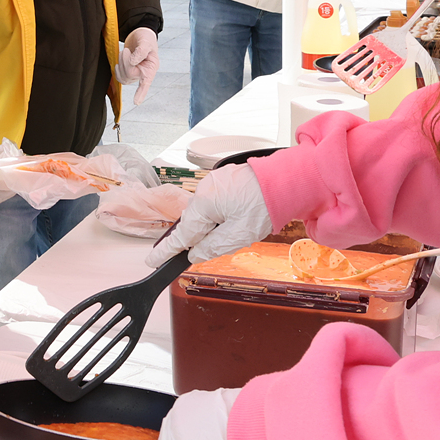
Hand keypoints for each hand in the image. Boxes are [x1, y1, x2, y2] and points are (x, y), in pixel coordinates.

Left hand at [115, 28, 159, 106]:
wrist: (140, 34)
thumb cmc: (146, 38)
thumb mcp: (146, 42)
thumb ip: (141, 51)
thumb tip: (132, 62)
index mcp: (150, 68)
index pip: (146, 83)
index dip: (141, 93)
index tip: (136, 102)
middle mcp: (143, 73)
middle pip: (129, 75)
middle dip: (124, 62)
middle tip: (124, 50)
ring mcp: (135, 73)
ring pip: (123, 77)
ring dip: (120, 64)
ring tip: (123, 52)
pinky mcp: (127, 71)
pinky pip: (119, 76)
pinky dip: (117, 68)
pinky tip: (119, 60)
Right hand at [147, 163, 271, 265]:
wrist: (286, 180)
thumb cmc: (266, 204)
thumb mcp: (238, 235)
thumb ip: (212, 247)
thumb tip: (194, 254)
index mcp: (204, 203)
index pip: (181, 234)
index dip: (167, 251)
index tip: (152, 260)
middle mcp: (204, 189)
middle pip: (194, 222)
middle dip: (202, 236)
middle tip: (216, 244)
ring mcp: (214, 182)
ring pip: (205, 212)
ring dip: (215, 224)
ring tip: (239, 226)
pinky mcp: (224, 179)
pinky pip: (215, 201)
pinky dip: (222, 212)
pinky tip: (239, 215)